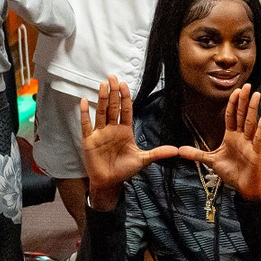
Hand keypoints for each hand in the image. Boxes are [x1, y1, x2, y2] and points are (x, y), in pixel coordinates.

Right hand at [78, 76, 180, 203]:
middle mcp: (112, 129)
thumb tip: (176, 150)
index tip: (124, 85)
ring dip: (102, 98)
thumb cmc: (124, 169)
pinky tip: (84, 101)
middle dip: (114, 93)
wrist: (109, 182)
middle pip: (113, 107)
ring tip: (103, 85)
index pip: (125, 110)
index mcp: (125, 131)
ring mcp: (100, 133)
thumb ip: (158, 153)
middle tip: (113, 77)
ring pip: (101, 112)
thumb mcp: (143, 160)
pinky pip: (86, 124)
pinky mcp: (89, 140)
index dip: (125, 98)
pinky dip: (85, 113)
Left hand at [175, 85, 260, 200]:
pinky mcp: (256, 152)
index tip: (235, 91)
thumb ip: (196, 154)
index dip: (233, 103)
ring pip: (250, 123)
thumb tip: (180, 150)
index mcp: (231, 136)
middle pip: (242, 115)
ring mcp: (250, 143)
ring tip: (255, 95)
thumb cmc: (231, 172)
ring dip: (252, 108)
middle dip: (243, 100)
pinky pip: (258, 138)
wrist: (243, 187)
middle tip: (246, 85)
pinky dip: (260, 128)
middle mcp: (241, 137)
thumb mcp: (210, 161)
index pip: (231, 116)